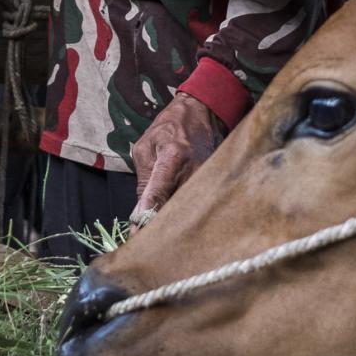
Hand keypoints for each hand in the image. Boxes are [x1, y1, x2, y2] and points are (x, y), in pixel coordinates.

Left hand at [128, 92, 225, 228]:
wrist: (203, 112)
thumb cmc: (169, 128)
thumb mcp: (145, 148)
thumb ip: (143, 181)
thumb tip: (140, 213)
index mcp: (172, 158)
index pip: (158, 195)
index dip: (147, 217)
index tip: (138, 237)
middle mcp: (194, 170)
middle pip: (177, 209)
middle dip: (161, 226)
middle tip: (147, 244)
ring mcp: (209, 177)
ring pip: (190, 210)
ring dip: (176, 223)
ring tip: (163, 239)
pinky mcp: (217, 182)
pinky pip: (200, 204)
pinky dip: (189, 214)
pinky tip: (180, 223)